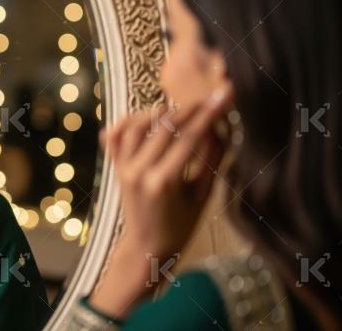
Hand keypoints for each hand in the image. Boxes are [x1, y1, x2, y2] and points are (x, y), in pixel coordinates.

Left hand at [89, 86, 232, 317]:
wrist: (146, 247)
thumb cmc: (180, 226)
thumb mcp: (202, 196)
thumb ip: (210, 160)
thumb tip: (219, 127)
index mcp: (164, 181)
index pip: (190, 136)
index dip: (210, 113)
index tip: (225, 94)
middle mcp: (139, 170)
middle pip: (164, 125)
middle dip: (189, 108)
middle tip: (206, 99)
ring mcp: (123, 167)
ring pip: (138, 124)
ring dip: (160, 112)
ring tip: (179, 111)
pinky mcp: (115, 167)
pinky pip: (116, 135)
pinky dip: (128, 121)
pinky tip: (145, 117)